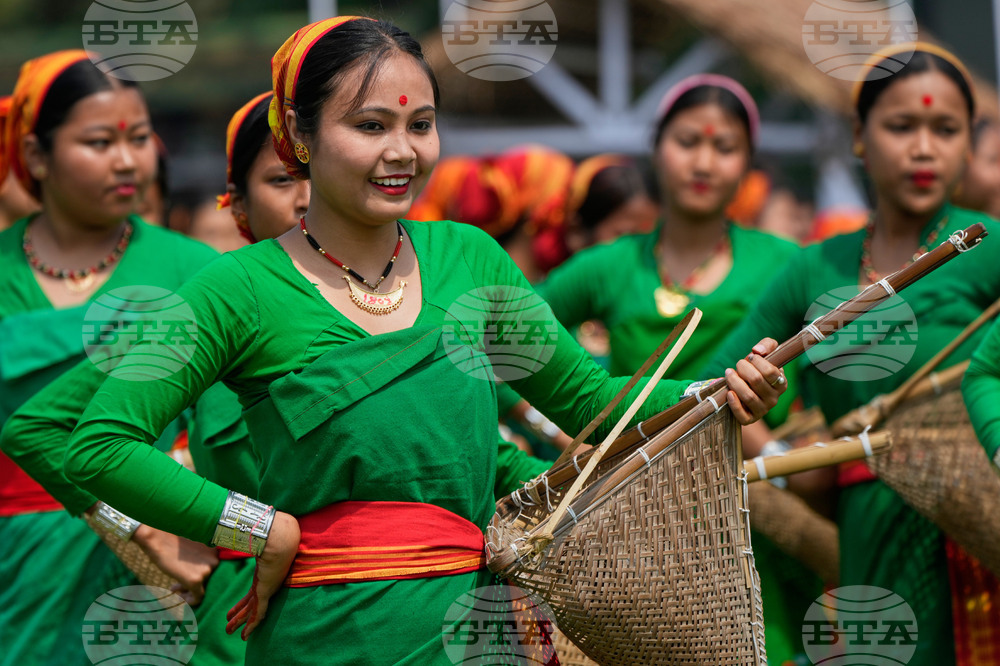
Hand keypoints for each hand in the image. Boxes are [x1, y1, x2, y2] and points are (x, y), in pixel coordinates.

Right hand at [132, 525, 219, 605]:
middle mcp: (215, 561)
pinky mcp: (196, 580)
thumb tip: (201, 581)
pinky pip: (198, 598)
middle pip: (208, 582)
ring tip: (174, 588)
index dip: (201, 580)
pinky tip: (177, 595)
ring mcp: (206, 571)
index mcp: (216, 553)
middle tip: (178, 586)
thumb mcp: (194, 553)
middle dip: (193, 586)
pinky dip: (189, 600)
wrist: (159, 539)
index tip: (187, 580)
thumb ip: (201, 564)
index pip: (214, 573)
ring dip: (188, 591)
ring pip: (203, 590)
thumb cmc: (173, 545)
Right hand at [226, 511, 299, 639]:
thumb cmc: (269, 536)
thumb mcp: (255, 541)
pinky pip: (259, 612)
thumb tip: (236, 526)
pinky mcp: (267, 591)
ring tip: (234, 635)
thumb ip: (246, 537)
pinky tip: (246, 634)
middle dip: (239, 615)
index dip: (241, 602)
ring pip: (253, 611)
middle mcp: (266, 582)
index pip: (251, 591)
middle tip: (229, 624)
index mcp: (264, 574)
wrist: (279, 538)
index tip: (231, 610)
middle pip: (250, 603)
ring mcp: (267, 588)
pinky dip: (252, 624)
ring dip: (242, 623)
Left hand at [724, 338, 785, 424]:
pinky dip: (734, 403)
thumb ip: (767, 345)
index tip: (750, 357)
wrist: (745, 389)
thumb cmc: (757, 369)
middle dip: (743, 368)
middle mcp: (774, 399)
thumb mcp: (765, 355)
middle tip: (738, 364)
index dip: (758, 362)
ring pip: (748, 396)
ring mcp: (762, 410)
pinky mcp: (749, 419)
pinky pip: (742, 415)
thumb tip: (757, 351)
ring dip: (735, 382)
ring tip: (729, 373)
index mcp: (781, 384)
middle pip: (757, 381)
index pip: (771, 372)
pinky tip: (728, 392)